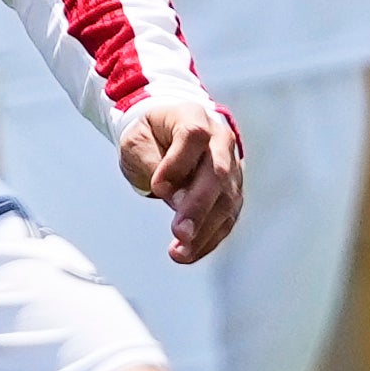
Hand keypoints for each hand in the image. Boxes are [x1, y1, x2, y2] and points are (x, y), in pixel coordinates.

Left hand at [120, 88, 245, 264]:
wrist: (169, 136)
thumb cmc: (150, 137)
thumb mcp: (137, 141)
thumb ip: (153, 163)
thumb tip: (175, 196)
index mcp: (194, 117)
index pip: (194, 136)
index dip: (178, 163)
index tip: (157, 186)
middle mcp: (220, 141)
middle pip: (217, 173)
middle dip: (199, 206)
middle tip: (180, 234)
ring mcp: (231, 168)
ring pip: (226, 201)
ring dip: (204, 231)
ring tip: (180, 252)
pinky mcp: (232, 193)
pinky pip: (226, 219)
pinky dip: (208, 239)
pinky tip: (189, 253)